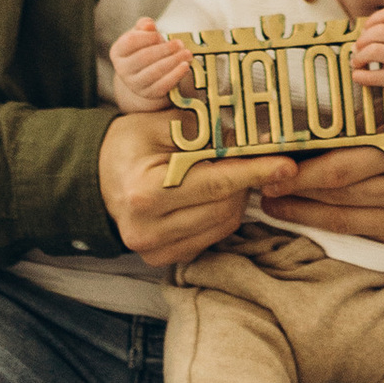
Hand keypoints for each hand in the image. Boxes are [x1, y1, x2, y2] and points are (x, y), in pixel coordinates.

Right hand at [97, 109, 296, 265]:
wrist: (96, 177)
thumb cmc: (128, 144)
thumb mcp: (160, 123)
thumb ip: (203, 129)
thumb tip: (250, 133)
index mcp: (145, 192)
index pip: (216, 183)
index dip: (256, 172)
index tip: (287, 164)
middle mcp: (148, 229)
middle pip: (224, 208)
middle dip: (246, 182)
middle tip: (251, 157)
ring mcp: (154, 250)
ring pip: (223, 226)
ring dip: (236, 199)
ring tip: (227, 173)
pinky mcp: (164, 259)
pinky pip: (211, 238)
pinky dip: (221, 215)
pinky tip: (213, 195)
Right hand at [107, 20, 194, 112]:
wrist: (147, 73)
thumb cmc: (145, 48)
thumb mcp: (142, 34)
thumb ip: (144, 25)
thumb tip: (148, 25)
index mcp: (118, 52)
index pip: (130, 42)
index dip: (146, 37)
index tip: (159, 35)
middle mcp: (123, 70)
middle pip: (144, 57)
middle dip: (164, 49)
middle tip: (179, 43)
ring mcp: (135, 84)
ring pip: (154, 72)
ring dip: (173, 61)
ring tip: (187, 53)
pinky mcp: (149, 93)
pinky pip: (163, 85)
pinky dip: (175, 75)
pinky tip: (185, 66)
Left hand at [262, 106, 383, 250]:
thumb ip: (359, 114)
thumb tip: (300, 118)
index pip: (341, 166)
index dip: (301, 172)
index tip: (272, 169)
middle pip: (337, 195)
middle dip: (295, 192)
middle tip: (264, 187)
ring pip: (343, 219)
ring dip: (304, 213)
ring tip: (276, 203)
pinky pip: (359, 234)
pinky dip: (329, 226)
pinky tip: (308, 214)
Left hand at [348, 9, 383, 100]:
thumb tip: (359, 40)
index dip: (371, 20)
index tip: (365, 30)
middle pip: (378, 32)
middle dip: (362, 40)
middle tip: (358, 48)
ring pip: (374, 51)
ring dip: (359, 56)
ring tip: (357, 62)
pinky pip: (374, 76)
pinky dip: (360, 75)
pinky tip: (358, 75)